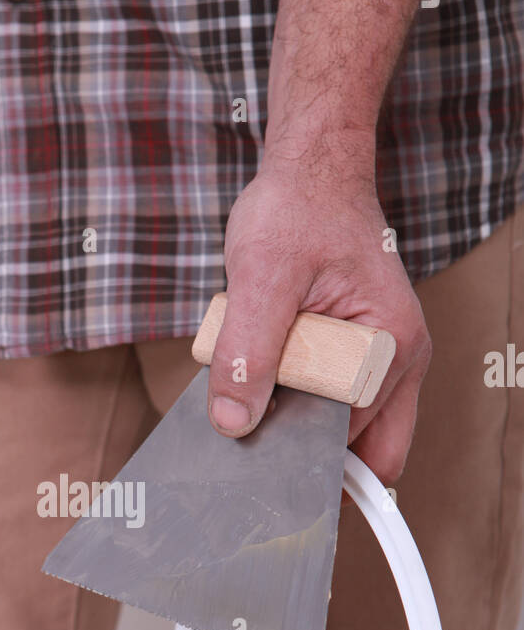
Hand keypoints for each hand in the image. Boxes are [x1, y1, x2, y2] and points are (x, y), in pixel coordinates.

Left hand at [209, 154, 430, 483]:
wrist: (310, 172)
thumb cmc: (298, 209)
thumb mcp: (260, 278)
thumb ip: (245, 353)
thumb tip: (233, 422)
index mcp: (389, 347)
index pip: (355, 445)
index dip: (304, 457)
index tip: (258, 451)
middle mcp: (397, 361)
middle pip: (358, 450)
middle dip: (303, 444)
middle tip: (254, 415)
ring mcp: (380, 360)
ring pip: (336, 428)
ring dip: (293, 412)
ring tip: (265, 365)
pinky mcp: (354, 356)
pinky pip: (322, 399)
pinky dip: (289, 391)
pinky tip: (269, 358)